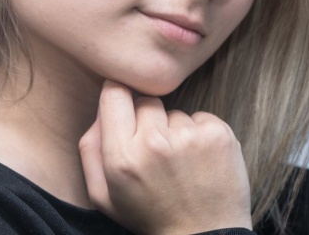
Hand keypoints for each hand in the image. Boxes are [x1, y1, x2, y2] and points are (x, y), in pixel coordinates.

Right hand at [78, 80, 251, 234]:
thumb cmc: (150, 215)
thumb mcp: (104, 195)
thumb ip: (90, 149)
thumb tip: (100, 109)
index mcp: (122, 157)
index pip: (114, 93)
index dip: (118, 96)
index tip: (124, 107)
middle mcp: (155, 142)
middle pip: (146, 101)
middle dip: (148, 120)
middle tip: (156, 152)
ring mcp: (190, 137)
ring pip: (175, 112)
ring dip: (176, 131)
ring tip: (180, 164)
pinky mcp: (218, 135)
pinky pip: (201, 118)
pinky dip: (200, 134)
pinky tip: (200, 161)